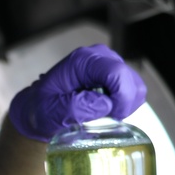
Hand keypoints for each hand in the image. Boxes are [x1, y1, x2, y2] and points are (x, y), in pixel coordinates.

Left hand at [8, 45, 146, 141]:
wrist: (38, 108)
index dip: (121, 97)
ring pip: (135, 86)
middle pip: (130, 80)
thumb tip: (105, 104)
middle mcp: (99, 56)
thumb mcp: (51, 112)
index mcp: (82, 61)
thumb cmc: (42, 109)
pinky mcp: (114, 74)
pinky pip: (133, 90)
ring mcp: (109, 63)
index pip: (117, 73)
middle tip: (104, 117)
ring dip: (124, 105)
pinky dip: (124, 103)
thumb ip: (76, 107)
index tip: (111, 115)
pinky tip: (106, 109)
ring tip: (102, 113)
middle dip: (123, 103)